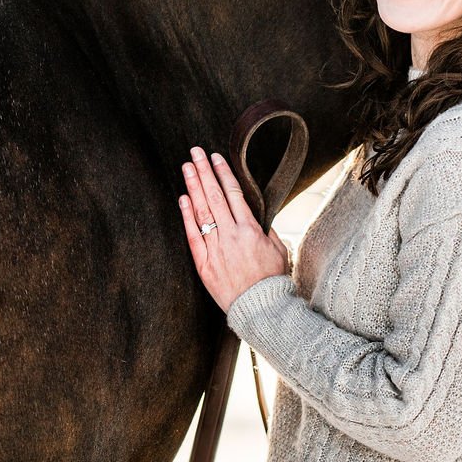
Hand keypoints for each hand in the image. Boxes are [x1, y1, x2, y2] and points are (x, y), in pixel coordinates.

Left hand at [179, 145, 290, 312]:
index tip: (215, 157)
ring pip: (202, 212)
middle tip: (195, 152)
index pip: (234, 193)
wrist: (261, 309)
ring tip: (186, 167)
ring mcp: (216, 249)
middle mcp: (231, 235)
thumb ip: (266, 230)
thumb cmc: (272, 280)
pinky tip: (182, 199)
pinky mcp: (204, 264)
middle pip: (214, 196)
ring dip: (193, 187)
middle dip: (204, 171)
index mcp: (251, 230)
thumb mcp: (279, 249)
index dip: (223, 173)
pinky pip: (193, 236)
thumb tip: (255, 216)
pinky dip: (187, 216)